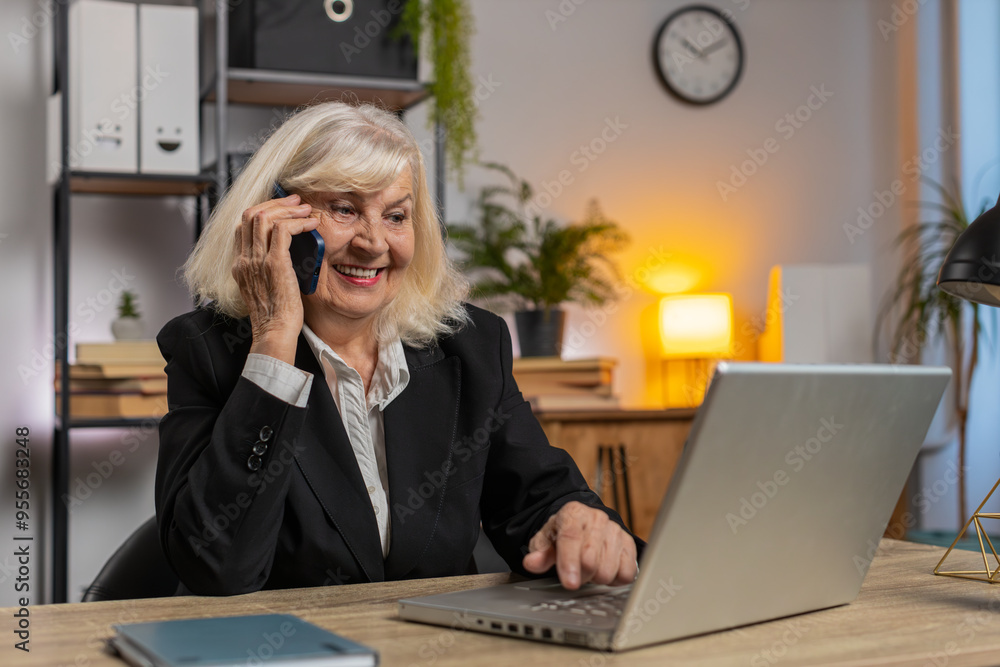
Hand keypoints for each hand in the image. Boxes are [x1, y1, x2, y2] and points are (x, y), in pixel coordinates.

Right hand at [232, 193, 319, 363]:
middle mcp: (244, 259)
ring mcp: (257, 260)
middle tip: (296, 201)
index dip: (263, 210)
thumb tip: (287, 250)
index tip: (283, 208)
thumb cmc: (277, 315)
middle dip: (276, 203)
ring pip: (265, 217)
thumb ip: (269, 268)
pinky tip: (310, 224)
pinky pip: (283, 230)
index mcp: (240, 265)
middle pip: (251, 214)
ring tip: (305, 209)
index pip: (243, 225)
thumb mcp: (266, 287)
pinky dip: (298, 222)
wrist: (275, 333)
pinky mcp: (274, 264)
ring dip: (288, 209)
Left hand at [522, 501, 637, 589]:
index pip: (571, 538)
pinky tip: (605, 569)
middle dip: (580, 574)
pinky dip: (615, 579)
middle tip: (575, 572)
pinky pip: (626, 573)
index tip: (570, 583)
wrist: (583, 526)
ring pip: (608, 570)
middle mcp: (597, 518)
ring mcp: (615, 530)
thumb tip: (531, 563)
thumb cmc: (562, 535)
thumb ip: (539, 554)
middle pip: (591, 559)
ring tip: (589, 568)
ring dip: (596, 577)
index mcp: (573, 513)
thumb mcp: (545, 542)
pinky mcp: (629, 544)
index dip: (569, 563)